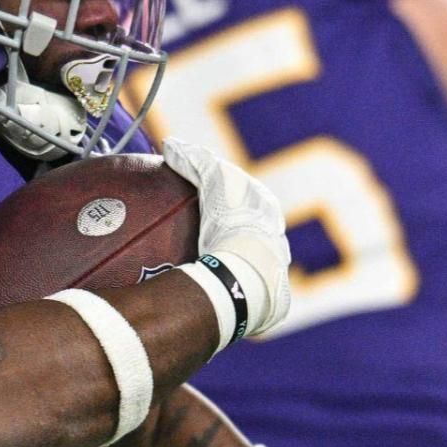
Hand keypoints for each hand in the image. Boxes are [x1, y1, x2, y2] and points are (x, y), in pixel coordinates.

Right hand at [160, 139, 291, 336]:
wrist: (248, 273)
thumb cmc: (232, 221)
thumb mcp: (213, 180)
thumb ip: (194, 159)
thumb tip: (171, 145)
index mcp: (266, 210)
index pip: (244, 194)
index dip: (223, 191)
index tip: (199, 195)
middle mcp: (275, 239)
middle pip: (248, 229)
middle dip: (230, 228)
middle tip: (197, 230)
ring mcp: (272, 272)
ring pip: (248, 262)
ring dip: (229, 263)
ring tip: (197, 267)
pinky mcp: (267, 302)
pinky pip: (240, 291)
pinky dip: (225, 290)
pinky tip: (202, 295)